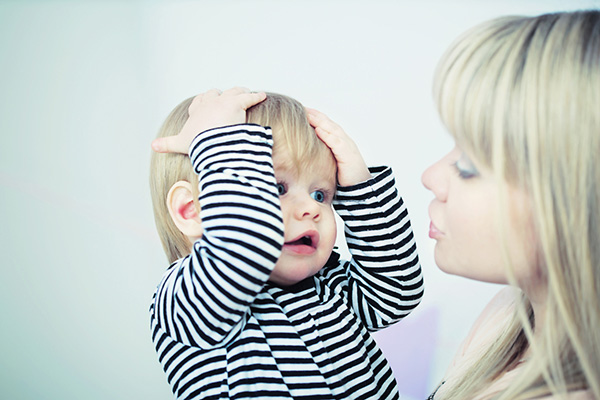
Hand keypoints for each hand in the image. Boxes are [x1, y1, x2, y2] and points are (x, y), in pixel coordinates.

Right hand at [151, 87, 266, 153]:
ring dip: (240, 92)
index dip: (204, 102)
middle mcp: (210, 103)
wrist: (210, 141)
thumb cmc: (196, 141)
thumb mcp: (180, 143)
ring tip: (246, 94)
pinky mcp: (238, 103)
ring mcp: (224, 101)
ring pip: (233, 91)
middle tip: (228, 99)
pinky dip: (256, 95)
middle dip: (221, 96)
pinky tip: (261, 95)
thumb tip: (152, 146)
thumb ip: (167, 143)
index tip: (206, 103)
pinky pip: (249, 97)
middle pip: (215, 93)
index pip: (200, 102)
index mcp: (198, 111)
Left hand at [306, 108, 370, 186]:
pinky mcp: (348, 155)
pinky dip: (327, 135)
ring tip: (308, 115)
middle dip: (315, 115)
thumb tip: (305, 151)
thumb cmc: (346, 176)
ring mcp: (347, 146)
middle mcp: (344, 140)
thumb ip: (323, 153)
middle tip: (302, 108)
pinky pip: (337, 143)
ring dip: (319, 121)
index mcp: (339, 141)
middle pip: (328, 123)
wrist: (361, 188)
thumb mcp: (331, 161)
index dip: (315, 117)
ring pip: (332, 129)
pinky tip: (318, 130)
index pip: (325, 125)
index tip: (302, 111)